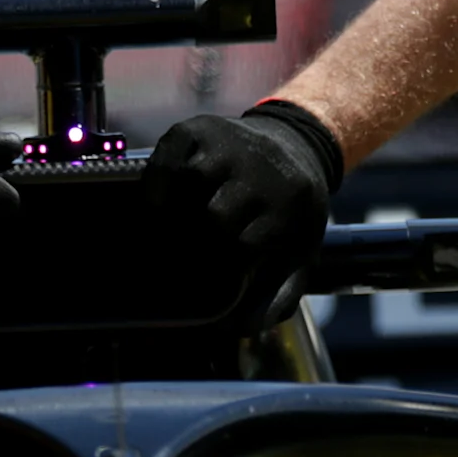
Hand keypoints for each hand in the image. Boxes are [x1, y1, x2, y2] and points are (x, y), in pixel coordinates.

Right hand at [140, 103, 342, 312]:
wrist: (300, 145)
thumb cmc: (291, 214)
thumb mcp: (299, 255)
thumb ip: (276, 298)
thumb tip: (234, 328)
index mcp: (288, 208)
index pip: (244, 248)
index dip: (219, 272)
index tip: (202, 284)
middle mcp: (262, 172)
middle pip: (216, 216)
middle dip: (196, 242)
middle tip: (182, 257)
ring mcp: (231, 146)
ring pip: (192, 180)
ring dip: (175, 210)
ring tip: (168, 231)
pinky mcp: (202, 128)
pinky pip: (170, 154)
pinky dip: (158, 179)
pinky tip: (157, 201)